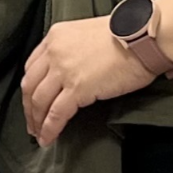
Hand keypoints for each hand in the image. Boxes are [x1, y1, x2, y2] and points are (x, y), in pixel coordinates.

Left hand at [19, 17, 155, 148]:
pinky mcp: (77, 88)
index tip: (31, 100)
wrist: (143, 37)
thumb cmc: (127, 35)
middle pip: (30, 85)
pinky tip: (48, 139)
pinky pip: (56, 114)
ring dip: (36, 121)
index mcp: (56, 37)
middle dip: (28, 108)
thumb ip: (73, 50)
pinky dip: (49, 129)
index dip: (30, 87)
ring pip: (39, 101)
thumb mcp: (87, 34)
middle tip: (31, 123)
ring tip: (39, 135)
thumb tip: (71, 71)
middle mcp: (54, 52)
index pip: (33, 67)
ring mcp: (64, 70)